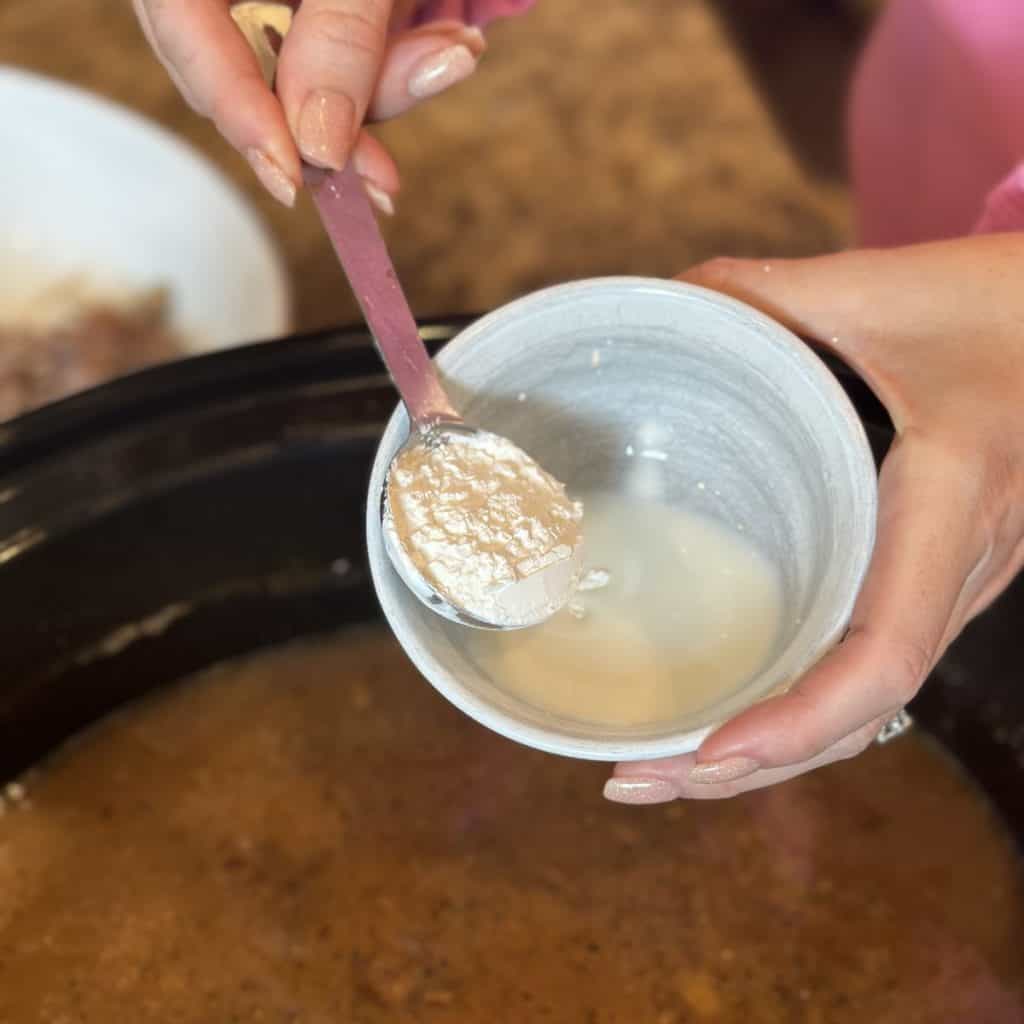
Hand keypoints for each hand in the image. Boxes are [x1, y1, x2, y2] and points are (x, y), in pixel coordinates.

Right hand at [133, 0, 486, 208]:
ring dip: (390, 81)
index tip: (293, 177)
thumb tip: (320, 142)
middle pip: (255, 68)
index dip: (237, 111)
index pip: (185, 30)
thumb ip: (337, 30)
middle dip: (337, 115)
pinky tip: (450, 47)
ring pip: (313, 67)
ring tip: (456, 54)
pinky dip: (401, 56)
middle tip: (384, 175)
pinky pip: (352, 43)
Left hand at [605, 234, 1023, 802]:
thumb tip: (665, 305)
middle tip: (633, 780)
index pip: (883, 654)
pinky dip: (807, 705)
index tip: (705, 755)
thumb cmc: (1010, 303)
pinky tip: (744, 706)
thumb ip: (767, 293)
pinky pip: (877, 662)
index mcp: (948, 506)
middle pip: (859, 712)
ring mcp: (959, 580)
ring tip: (668, 767)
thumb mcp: (885, 288)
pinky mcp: (944, 570)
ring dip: (773, 751)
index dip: (797, 722)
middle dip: (748, 766)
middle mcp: (958, 568)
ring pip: (870, 703)